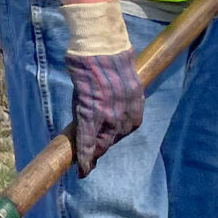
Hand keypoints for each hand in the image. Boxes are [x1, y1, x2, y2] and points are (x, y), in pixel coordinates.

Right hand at [62, 0, 144, 176]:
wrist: (102, 48)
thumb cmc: (110, 58)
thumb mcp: (123, 82)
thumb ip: (118, 98)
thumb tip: (109, 106)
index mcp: (136, 108)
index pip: (123, 131)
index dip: (110, 138)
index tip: (103, 145)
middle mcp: (126, 117)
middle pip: (111, 140)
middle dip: (101, 148)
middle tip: (92, 158)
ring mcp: (109, 118)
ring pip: (100, 143)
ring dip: (92, 154)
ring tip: (85, 163)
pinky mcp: (91, 116)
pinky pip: (87, 141)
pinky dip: (84, 157)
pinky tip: (81, 169)